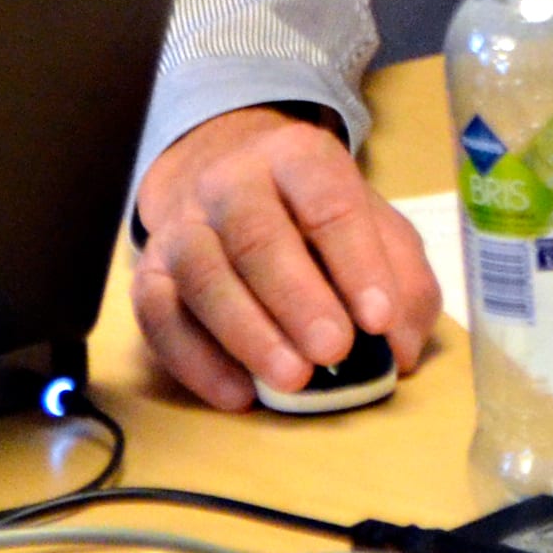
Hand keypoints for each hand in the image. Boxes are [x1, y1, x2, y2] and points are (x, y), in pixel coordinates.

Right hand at [132, 105, 442, 408]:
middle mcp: (231, 181)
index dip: (356, 259)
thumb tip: (401, 349)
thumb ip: (403, 283)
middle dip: (298, 299)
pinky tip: (239, 395)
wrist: (230, 186)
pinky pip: (160, 317)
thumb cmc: (318, 218)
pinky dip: (197, 361)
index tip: (379, 317)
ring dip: (248, 333)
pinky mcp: (148, 273)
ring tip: (292, 380)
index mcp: (298, 157)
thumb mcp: (377, 230)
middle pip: (257, 235)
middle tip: (334, 352)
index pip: (327, 200)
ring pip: (204, 275)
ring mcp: (183, 225)